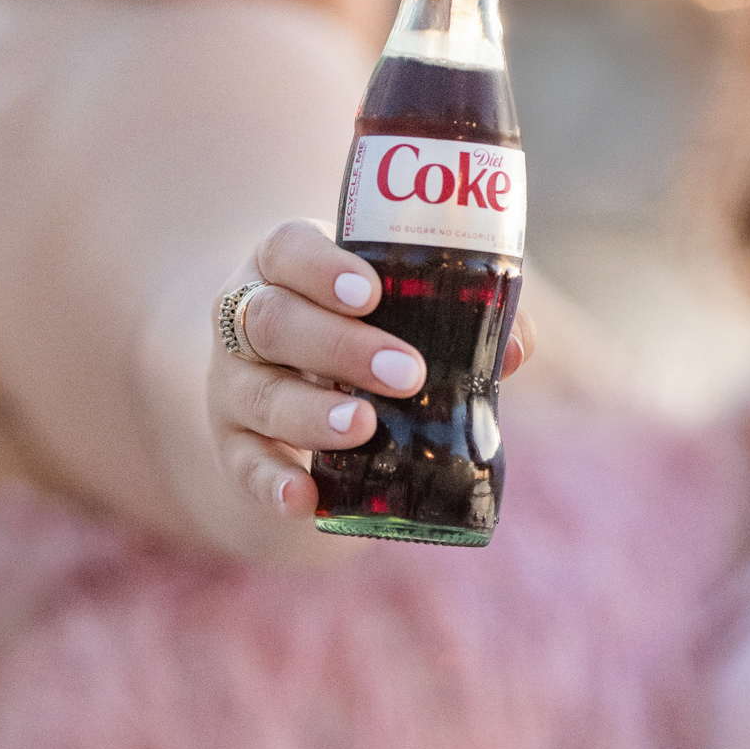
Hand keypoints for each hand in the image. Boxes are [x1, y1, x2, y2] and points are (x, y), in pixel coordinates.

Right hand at [209, 219, 529, 517]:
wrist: (288, 392)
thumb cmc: (360, 333)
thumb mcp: (395, 312)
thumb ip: (457, 318)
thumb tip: (517, 346)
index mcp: (285, 267)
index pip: (287, 250)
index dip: (322, 268)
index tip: (371, 291)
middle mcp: (246, 320)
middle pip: (274, 322)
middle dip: (340, 347)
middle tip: (407, 372)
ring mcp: (232, 385)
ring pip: (261, 393)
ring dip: (312, 414)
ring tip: (366, 427)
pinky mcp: (232, 446)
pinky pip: (244, 465)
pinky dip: (272, 483)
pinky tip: (305, 498)